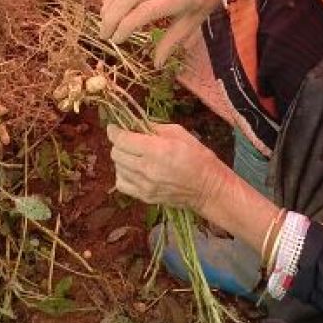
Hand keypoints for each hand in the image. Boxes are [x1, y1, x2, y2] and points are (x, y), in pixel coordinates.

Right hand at [100, 0, 225, 66]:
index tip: (118, 41)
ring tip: (104, 27)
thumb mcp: (193, 23)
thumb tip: (157, 65)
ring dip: (108, 8)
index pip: (144, 11)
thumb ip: (173, 42)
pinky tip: (108, 12)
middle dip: (111, 18)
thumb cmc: (203, 1)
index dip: (127, 26)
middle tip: (105, 37)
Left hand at [107, 122, 224, 210]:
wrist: (208, 188)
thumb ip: (155, 128)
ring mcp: (144, 185)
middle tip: (128, 140)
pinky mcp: (145, 197)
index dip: (114, 131)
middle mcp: (147, 168)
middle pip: (116, 153)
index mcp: (156, 150)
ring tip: (133, 155)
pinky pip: (121, 184)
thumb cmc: (198, 157)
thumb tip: (136, 125)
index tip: (114, 127)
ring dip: (122, 159)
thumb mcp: (180, 133)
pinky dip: (123, 175)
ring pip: (117, 168)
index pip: (122, 139)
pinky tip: (132, 170)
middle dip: (119, 144)